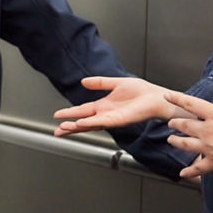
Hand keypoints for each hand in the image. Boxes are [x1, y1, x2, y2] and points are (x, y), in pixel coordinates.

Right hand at [53, 76, 185, 135]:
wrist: (156, 97)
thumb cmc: (141, 92)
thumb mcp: (116, 83)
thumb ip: (100, 83)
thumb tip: (84, 81)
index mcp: (104, 106)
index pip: (82, 111)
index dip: (70, 114)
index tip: (57, 115)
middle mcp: (106, 114)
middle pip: (83, 122)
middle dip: (69, 126)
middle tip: (56, 130)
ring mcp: (112, 118)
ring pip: (90, 124)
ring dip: (77, 127)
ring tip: (64, 128)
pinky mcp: (119, 119)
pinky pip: (102, 122)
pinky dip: (91, 123)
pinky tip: (81, 123)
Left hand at [166, 70, 212, 179]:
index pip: (191, 104)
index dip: (177, 99)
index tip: (167, 96)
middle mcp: (208, 131)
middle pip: (186, 126)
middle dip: (176, 123)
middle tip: (171, 123)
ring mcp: (210, 148)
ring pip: (186, 145)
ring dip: (177, 142)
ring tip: (171, 140)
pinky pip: (199, 168)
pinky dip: (190, 171)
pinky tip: (183, 173)